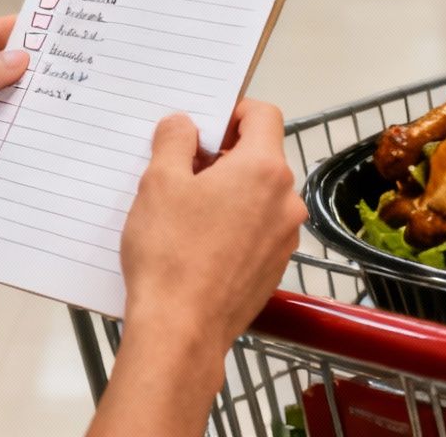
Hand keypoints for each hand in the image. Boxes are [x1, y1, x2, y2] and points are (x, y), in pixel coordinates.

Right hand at [119, 100, 303, 355]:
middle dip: (223, 155)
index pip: (263, 115)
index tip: (204, 126)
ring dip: (227, 192)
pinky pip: (256, 230)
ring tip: (184, 211)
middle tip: (181, 169)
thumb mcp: (159, 182)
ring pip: (258, 195)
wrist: (182, 332)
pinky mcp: (274, 268)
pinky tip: (196, 243)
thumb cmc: (170, 256)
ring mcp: (284, 237)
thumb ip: (174, 139)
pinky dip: (233, 225)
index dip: (232, 112)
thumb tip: (184, 125)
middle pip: (261, 156)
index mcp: (264, 169)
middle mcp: (286, 200)